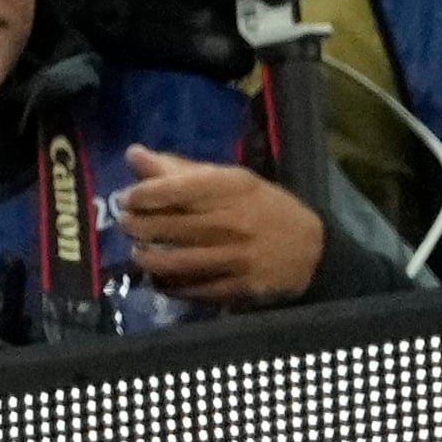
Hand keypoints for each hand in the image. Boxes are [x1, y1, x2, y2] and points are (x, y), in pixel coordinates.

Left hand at [118, 147, 327, 304]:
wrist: (313, 250)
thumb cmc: (267, 208)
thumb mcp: (232, 180)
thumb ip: (181, 169)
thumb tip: (133, 153)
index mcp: (231, 188)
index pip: (168, 190)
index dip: (138, 195)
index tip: (129, 198)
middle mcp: (230, 221)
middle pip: (162, 226)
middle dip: (134, 225)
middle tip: (128, 224)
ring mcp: (234, 257)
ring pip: (169, 261)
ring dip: (144, 257)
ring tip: (141, 251)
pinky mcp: (236, 286)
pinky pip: (188, 288)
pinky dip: (166, 283)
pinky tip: (161, 276)